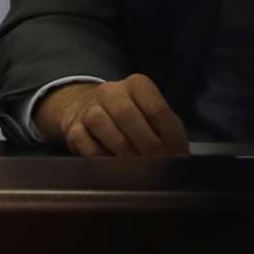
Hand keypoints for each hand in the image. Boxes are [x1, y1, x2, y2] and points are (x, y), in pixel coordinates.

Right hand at [34, 74, 189, 156]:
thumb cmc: (135, 119)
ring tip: (136, 169)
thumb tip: (180, 160)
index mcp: (137, 85)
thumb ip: (169, 134)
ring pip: (98, 121)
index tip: (175, 159)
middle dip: (145, 145)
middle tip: (156, 167)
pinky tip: (114, 167)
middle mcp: (110, 91)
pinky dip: (100, 157)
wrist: (91, 111)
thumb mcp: (156, 120)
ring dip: (120, 149)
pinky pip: (83, 142)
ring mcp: (89, 107)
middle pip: (126, 114)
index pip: (157, 109)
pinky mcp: (73, 128)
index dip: (169, 139)